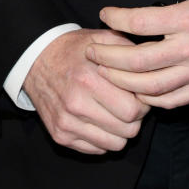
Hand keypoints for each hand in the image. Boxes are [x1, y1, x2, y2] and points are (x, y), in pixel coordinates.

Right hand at [23, 29, 149, 154]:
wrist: (36, 60)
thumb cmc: (74, 49)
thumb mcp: (101, 38)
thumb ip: (127, 49)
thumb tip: (152, 63)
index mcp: (89, 80)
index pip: (133, 110)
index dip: (144, 104)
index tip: (140, 96)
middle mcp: (76, 105)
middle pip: (128, 130)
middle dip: (135, 119)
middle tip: (130, 105)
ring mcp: (67, 123)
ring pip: (114, 144)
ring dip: (121, 131)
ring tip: (115, 113)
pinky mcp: (60, 136)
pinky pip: (96, 150)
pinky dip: (103, 138)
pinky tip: (99, 120)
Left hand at [87, 0, 188, 108]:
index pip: (141, 21)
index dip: (116, 18)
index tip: (106, 13)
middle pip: (138, 61)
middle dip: (108, 56)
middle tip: (92, 49)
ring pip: (150, 86)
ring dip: (121, 80)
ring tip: (106, 69)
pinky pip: (170, 100)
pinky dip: (147, 97)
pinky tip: (135, 86)